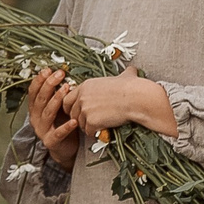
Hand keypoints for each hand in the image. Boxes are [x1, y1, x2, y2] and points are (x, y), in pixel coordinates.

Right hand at [27, 67, 78, 169]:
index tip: (48, 69)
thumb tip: (64, 73)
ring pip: (48, 113)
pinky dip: (66, 127)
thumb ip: (58, 94)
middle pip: (40, 99)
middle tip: (60, 74)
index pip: (33, 91)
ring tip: (66, 90)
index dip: (39, 80)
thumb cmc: (63, 123)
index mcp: (35, 108)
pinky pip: (58, 133)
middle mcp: (35, 118)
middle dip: (49, 85)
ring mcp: (42, 130)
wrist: (65, 148)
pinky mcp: (51, 141)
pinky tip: (74, 120)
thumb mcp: (58, 107)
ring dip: (57, 100)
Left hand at [61, 66, 177, 142]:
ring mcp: (85, 109)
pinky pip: (88, 131)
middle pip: (71, 113)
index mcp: (85, 86)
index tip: (78, 111)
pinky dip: (94, 133)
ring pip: (79, 124)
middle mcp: (82, 97)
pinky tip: (102, 130)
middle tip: (88, 121)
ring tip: (98, 126)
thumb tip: (132, 70)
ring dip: (87, 126)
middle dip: (78, 119)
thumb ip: (123, 74)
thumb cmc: (132, 87)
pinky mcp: (91, 121)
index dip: (72, 107)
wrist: (136, 98)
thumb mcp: (124, 76)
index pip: (67, 99)